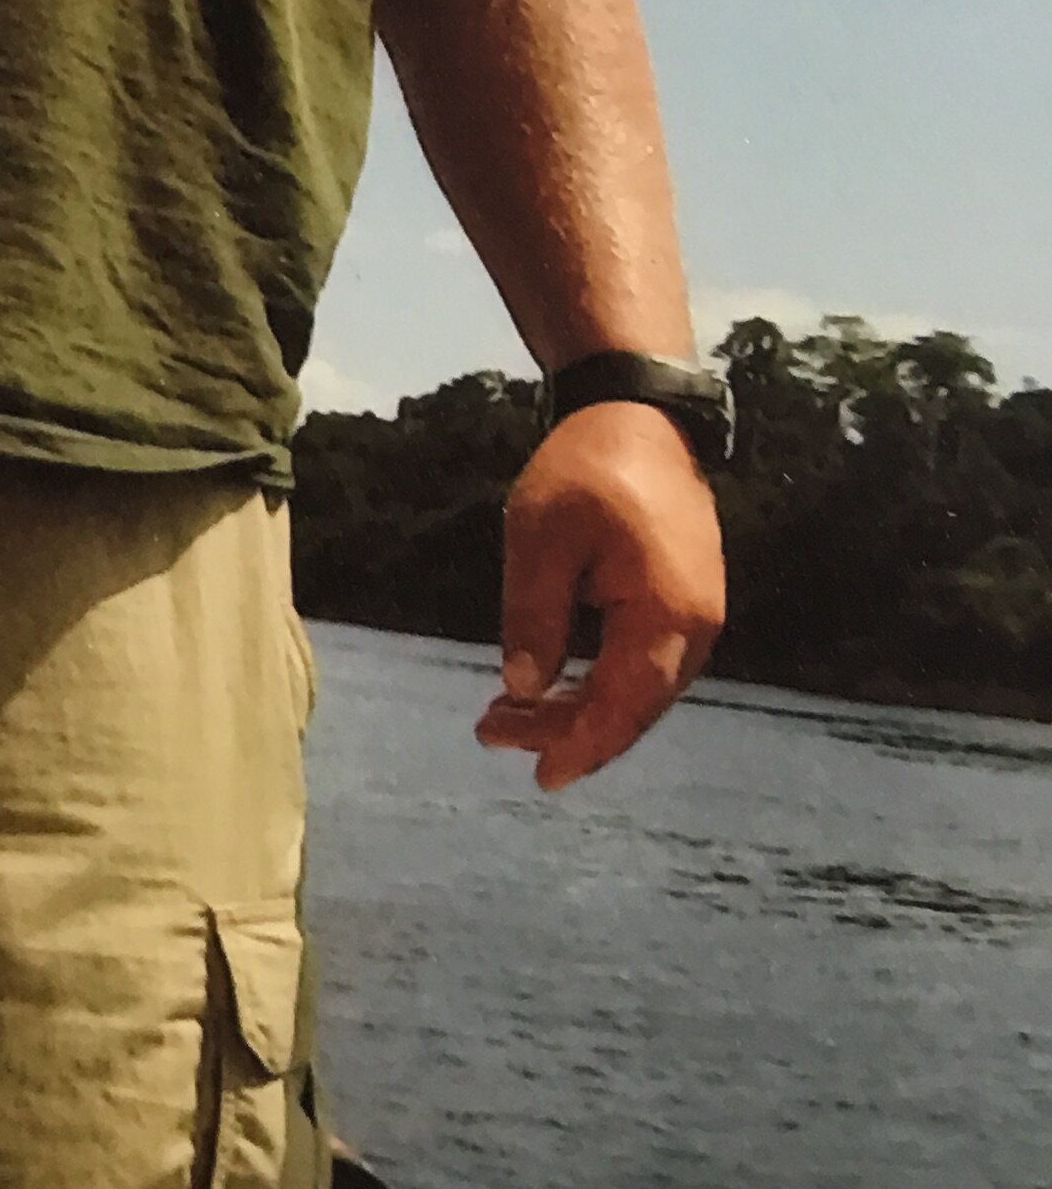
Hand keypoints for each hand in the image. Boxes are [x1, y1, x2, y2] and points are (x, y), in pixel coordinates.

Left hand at [477, 401, 726, 790]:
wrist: (640, 413)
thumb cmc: (587, 468)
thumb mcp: (541, 540)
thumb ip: (535, 619)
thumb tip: (524, 690)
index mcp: (667, 615)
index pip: (624, 706)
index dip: (580, 746)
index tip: (538, 775)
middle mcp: (696, 627)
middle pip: (633, 707)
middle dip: (566, 731)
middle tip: (491, 733)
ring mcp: (697, 614)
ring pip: (639, 688)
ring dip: (580, 707)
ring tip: (507, 714)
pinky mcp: (685, 600)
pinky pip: (644, 661)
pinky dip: (599, 679)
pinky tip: (554, 683)